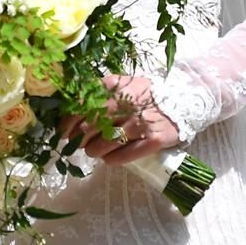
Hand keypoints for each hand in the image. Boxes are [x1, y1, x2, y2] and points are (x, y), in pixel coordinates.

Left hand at [65, 73, 179, 164]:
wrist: (182, 99)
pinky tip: (109, 158)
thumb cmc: (142, 93)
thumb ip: (97, 92)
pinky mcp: (154, 140)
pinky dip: (112, 159)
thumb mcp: (120, 84)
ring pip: (105, 144)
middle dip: (79, 139)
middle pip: (90, 127)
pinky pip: (125, 155)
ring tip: (94, 151)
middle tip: (78, 144)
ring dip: (94, 150)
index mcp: (113, 87)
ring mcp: (140, 123)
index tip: (63, 132)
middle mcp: (126, 104)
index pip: (81, 106)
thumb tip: (70, 110)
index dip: (68, 122)